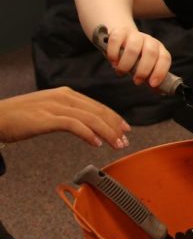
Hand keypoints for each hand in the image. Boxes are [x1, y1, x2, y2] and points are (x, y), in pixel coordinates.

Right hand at [0, 87, 129, 148]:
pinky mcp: (45, 118)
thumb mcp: (48, 110)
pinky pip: (73, 125)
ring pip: (89, 118)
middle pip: (97, 111)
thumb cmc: (20, 117)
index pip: (97, 106)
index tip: (125, 129)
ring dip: (107, 132)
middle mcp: (63, 97)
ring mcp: (54, 106)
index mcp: (66, 94)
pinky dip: (88, 133)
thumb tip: (87, 125)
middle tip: (125, 140)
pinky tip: (96, 143)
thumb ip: (67, 113)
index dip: (113, 118)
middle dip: (114, 126)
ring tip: (117, 144)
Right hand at [102, 25, 171, 88]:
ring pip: (133, 48)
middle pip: (151, 53)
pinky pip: (116, 40)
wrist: (121, 38)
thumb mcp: (144, 66)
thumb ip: (150, 77)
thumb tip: (160, 91)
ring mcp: (135, 35)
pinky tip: (113, 62)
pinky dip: (114, 53)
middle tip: (136, 81)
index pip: (165, 58)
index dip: (160, 72)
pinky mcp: (120, 32)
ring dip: (126, 64)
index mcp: (159, 49)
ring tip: (121, 72)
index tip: (152, 84)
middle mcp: (149, 40)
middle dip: (144, 70)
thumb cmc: (135, 57)